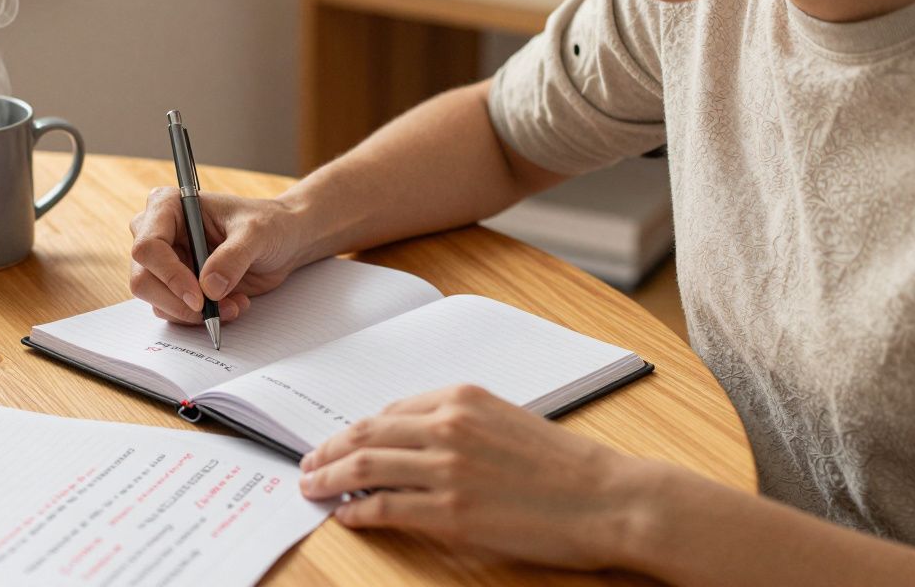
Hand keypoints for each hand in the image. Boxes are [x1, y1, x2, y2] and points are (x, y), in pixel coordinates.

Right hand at [129, 188, 308, 324]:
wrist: (284, 241)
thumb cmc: (268, 224)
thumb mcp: (256, 233)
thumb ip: (233, 257)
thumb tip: (209, 288)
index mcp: (169, 206)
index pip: (148, 245)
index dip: (169, 275)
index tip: (199, 297)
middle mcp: (160, 233)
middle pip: (143, 278)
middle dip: (177, 302)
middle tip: (210, 311)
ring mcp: (167, 262)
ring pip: (157, 300)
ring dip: (194, 313)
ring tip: (234, 305)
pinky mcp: (178, 286)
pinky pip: (175, 311)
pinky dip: (202, 317)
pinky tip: (232, 305)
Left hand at [298, 384, 652, 570]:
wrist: (607, 498)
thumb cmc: (564, 465)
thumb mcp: (504, 421)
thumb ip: (456, 423)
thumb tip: (407, 441)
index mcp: (460, 397)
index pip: (386, 411)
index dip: (351, 430)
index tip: (335, 442)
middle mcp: (447, 426)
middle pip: (363, 434)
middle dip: (326, 450)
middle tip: (307, 464)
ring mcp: (446, 469)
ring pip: (363, 467)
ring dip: (328, 479)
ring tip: (312, 489)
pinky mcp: (450, 511)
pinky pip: (383, 507)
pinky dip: (356, 512)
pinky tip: (346, 516)